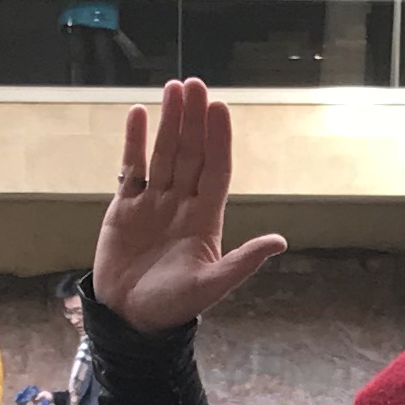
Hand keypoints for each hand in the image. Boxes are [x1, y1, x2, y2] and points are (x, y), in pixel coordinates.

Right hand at [91, 79, 287, 332]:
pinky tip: (138, 114)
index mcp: (205, 219)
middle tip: (196, 84)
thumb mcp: (211, 286)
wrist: (129, 320)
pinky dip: (133, 141)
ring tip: (173, 88)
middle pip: (190, 153)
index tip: (220, 108)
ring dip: (169, 122)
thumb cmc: (172, 307)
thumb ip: (242, 261)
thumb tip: (279, 242)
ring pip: (163, 153)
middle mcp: (181, 204)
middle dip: (194, 119)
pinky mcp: (124, 208)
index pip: (215, 170)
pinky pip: (131, 168)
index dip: (218, 139)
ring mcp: (152, 203)